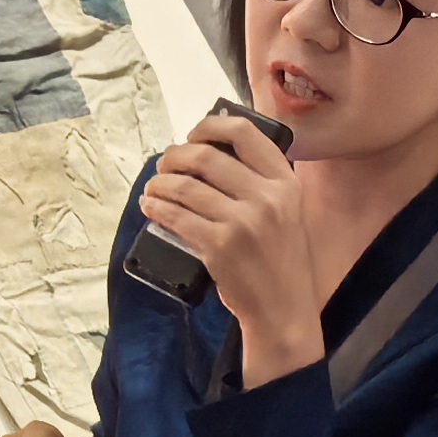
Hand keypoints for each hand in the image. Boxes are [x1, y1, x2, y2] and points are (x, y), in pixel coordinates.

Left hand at [140, 110, 328, 386]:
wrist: (284, 310)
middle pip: (206, 156)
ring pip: (185, 186)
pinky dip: (156, 207)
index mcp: (285, 182)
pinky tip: (150, 207)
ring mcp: (243, 222)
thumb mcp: (287, 211)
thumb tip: (210, 150)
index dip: (210, 126)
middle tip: (163, 165)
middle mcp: (267, 197)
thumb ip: (261, 181)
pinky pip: (176, 216)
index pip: (244, 132)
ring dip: (159, 184)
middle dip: (175, 156)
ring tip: (152, 188)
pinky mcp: (219, 246)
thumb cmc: (281, 260)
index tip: (192, 135)